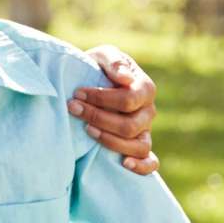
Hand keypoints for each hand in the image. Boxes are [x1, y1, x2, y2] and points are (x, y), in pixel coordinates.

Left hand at [72, 47, 158, 173]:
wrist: (89, 81)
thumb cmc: (98, 67)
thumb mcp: (103, 56)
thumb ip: (114, 62)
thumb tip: (125, 78)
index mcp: (145, 88)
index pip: (129, 100)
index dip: (102, 98)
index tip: (77, 93)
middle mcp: (148, 112)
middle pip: (129, 125)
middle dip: (98, 118)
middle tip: (73, 108)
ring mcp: (145, 131)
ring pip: (138, 146)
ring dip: (110, 141)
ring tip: (87, 130)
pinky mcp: (138, 146)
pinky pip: (150, 162)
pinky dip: (141, 166)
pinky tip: (123, 164)